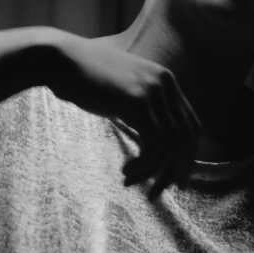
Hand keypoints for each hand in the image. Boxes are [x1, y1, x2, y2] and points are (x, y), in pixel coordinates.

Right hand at [28, 31, 201, 199]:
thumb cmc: (85, 81)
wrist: (61, 61)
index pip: (192, 125)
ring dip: (154, 171)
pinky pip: (153, 144)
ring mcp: (153, 91)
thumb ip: (142, 108)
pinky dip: (143, 165)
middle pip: (186, 137)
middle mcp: (165, 84)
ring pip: (170, 144)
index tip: (175, 178)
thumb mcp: (122, 92)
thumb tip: (154, 141)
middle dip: (176, 169)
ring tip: (131, 181)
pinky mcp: (137, 101)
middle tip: (157, 191)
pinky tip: (125, 172)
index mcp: (166, 81)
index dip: (187, 155)